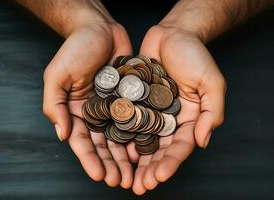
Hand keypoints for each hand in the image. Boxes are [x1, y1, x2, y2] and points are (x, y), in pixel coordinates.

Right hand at [42, 8, 133, 187]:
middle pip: (103, 144)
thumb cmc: (76, 48)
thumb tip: (62, 134)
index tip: (99, 175)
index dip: (90, 160)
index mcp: (77, 111)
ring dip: (126, 157)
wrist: (99, 29)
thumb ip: (55, 104)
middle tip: (120, 181)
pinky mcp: (131, 98)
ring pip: (121, 137)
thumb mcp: (57, 75)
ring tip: (134, 174)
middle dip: (111, 164)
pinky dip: (140, 135)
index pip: (83, 141)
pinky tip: (146, 150)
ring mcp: (115, 106)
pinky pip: (136, 119)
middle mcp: (96, 113)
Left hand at [131, 25, 225, 194]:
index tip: (159, 177)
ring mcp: (149, 111)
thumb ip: (212, 113)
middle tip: (139, 186)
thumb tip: (203, 141)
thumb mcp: (211, 83)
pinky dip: (121, 135)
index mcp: (188, 119)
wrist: (172, 34)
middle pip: (158, 149)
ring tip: (125, 176)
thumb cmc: (195, 55)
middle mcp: (167, 119)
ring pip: (140, 140)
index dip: (170, 163)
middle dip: (150, 168)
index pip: (180, 147)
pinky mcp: (134, 101)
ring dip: (133, 160)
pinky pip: (126, 120)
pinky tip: (113, 150)